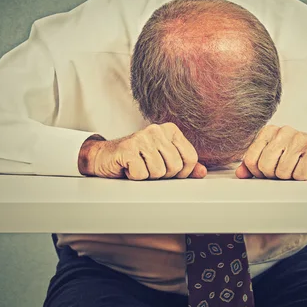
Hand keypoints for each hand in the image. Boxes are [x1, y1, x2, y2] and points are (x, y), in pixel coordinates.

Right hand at [79, 123, 207, 179]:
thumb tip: (202, 172)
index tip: (168, 172)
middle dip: (163, 175)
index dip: (182, 172)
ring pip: (159, 172)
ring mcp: (142, 137)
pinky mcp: (128, 149)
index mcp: (170, 130)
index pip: (191, 158)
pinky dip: (134, 177)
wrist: (104, 157)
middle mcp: (157, 130)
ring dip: (147, 176)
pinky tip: (128, 168)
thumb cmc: (136, 159)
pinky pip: (142, 174)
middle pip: (175, 167)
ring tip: (138, 167)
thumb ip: (184, 165)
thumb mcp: (163, 160)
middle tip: (148, 168)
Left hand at [235, 125, 306, 179]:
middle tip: (285, 171)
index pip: (249, 159)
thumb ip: (255, 164)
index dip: (257, 172)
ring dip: (290, 177)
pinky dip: (302, 177)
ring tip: (297, 168)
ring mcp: (298, 140)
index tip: (268, 171)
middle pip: (264, 166)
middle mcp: (283, 132)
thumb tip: (240, 174)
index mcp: (270, 132)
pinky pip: (298, 175)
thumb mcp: (276, 157)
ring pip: (281, 172)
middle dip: (274, 176)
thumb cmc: (302, 156)